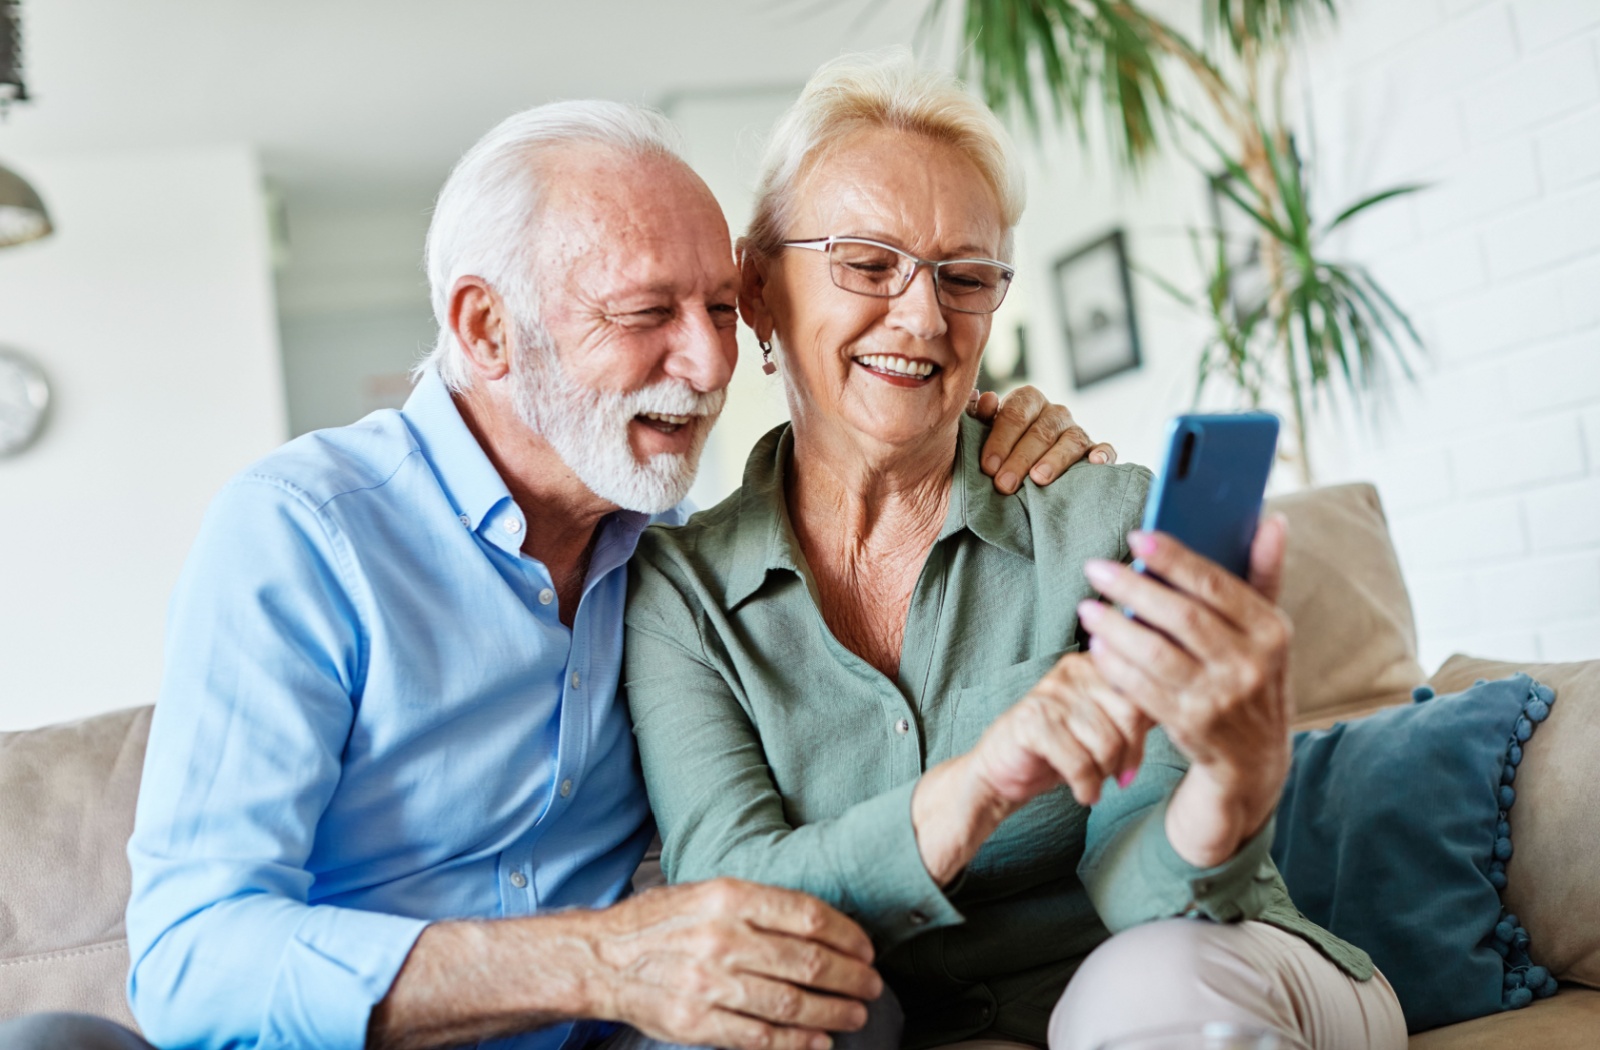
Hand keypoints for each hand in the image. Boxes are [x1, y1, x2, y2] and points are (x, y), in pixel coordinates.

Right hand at [588, 878, 882, 1049]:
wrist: (601, 959)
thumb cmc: (657, 923)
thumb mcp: (706, 892)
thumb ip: (757, 904)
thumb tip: (816, 922)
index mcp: (728, 897)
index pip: (806, 916)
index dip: (847, 935)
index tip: (865, 948)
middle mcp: (722, 938)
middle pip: (807, 962)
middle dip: (850, 977)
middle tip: (871, 984)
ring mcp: (709, 984)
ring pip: (791, 1003)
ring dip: (833, 1012)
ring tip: (854, 1014)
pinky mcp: (698, 1023)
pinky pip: (761, 1037)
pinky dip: (797, 1043)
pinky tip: (818, 1041)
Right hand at [912, 654, 1151, 884]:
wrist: (1001, 771)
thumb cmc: (1059, 748)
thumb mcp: (1103, 724)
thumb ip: (1135, 711)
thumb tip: (1181, 708)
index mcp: (1093, 663)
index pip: (1142, 688)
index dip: (1147, 730)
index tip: (1133, 759)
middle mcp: (1071, 670)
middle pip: (1130, 715)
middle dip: (1130, 755)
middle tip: (1120, 777)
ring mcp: (1049, 694)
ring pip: (1106, 742)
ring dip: (1105, 774)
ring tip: (1095, 783)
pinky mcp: (1031, 722)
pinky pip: (1079, 761)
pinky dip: (1086, 786)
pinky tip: (1082, 793)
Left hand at [967, 386, 1116, 493]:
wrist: (1025, 467)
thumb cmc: (1000, 449)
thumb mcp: (984, 431)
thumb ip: (980, 417)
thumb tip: (986, 400)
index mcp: (1027, 400)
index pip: (1015, 413)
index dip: (1000, 440)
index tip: (988, 467)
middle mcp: (1054, 413)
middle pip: (1041, 431)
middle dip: (1021, 459)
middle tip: (1004, 484)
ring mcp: (1077, 431)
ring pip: (1071, 440)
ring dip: (1055, 460)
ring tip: (1039, 479)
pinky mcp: (1095, 451)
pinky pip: (1105, 448)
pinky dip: (1103, 454)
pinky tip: (1095, 463)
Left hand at [1074, 517, 1293, 866]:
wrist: (1255, 756)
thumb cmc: (1252, 673)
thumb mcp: (1267, 629)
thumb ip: (1263, 574)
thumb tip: (1271, 520)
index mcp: (1271, 630)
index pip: (1216, 585)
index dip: (1174, 559)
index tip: (1137, 536)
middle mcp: (1252, 663)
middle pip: (1181, 617)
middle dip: (1133, 588)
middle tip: (1096, 568)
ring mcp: (1222, 698)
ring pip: (1156, 653)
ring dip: (1115, 627)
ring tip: (1088, 607)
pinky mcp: (1192, 725)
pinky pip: (1142, 688)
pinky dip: (1116, 665)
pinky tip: (1097, 645)